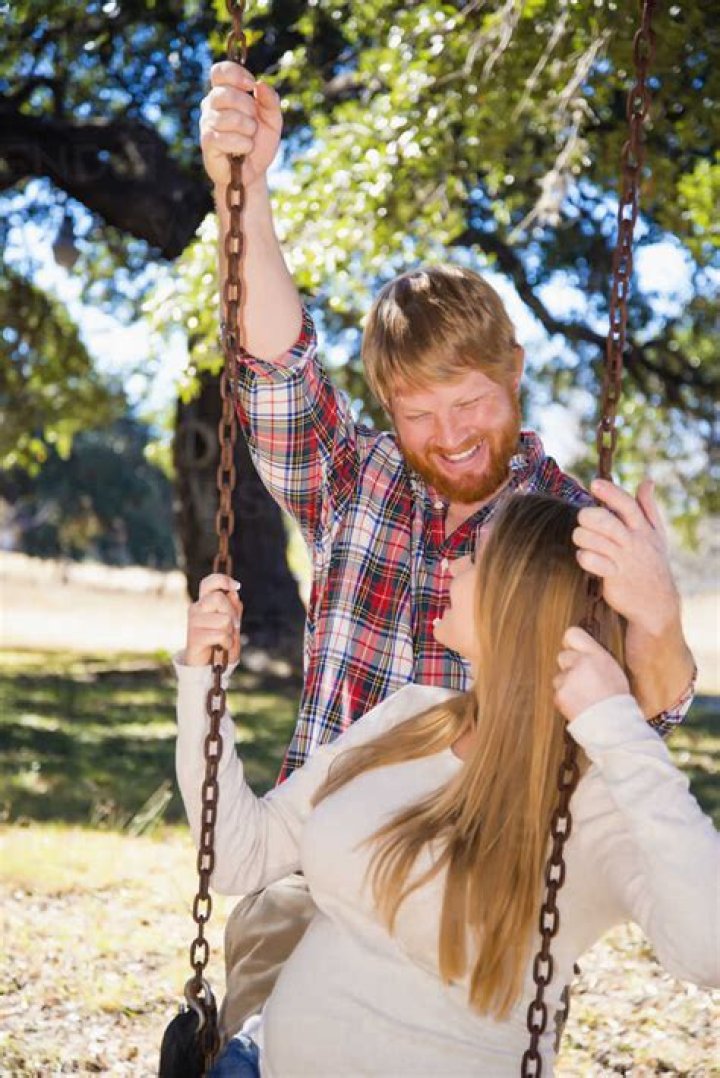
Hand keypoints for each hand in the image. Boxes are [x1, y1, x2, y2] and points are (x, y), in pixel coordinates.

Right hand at [186, 574, 242, 665]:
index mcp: (205, 602)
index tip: (237, 586)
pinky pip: (220, 635)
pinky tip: (222, 647)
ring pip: (223, 619)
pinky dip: (227, 643)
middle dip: (232, 613)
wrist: (207, 666)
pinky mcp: (193, 637)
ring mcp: (193, 622)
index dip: (223, 580)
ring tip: (225, 639)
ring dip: (230, 632)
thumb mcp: (232, 623)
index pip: (209, 582)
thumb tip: (233, 593)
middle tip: (234, 626)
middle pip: (218, 598)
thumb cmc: (220, 642)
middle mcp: (196, 608)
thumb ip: (234, 608)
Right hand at [200, 62, 282, 189]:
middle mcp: (211, 105)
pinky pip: (226, 138)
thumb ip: (271, 101)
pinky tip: (244, 150)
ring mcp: (207, 123)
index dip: (236, 74)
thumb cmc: (259, 143)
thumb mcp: (272, 121)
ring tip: (249, 139)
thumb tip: (261, 85)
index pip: (220, 71)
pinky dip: (242, 145)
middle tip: (253, 124)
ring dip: (248, 130)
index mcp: (224, 93)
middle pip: (225, 94)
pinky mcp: (207, 142)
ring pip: (229, 118)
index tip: (251, 86)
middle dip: (248, 109)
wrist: (253, 173)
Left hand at [554, 626, 629, 721]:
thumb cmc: (617, 701)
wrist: (613, 726)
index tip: (573, 650)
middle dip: (569, 667)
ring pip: (559, 677)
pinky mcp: (560, 695)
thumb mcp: (613, 670)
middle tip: (583, 681)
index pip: (572, 634)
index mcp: (597, 655)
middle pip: (563, 656)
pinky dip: (565, 699)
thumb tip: (583, 653)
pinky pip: (558, 693)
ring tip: (584, 697)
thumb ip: (596, 658)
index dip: (571, 643)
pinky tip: (580, 705)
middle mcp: (581, 663)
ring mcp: (568, 679)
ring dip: (567, 685)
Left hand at [573, 478, 679, 638]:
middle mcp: (633, 542)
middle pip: (607, 522)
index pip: (627, 505)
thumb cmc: (652, 563)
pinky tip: (584, 557)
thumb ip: (648, 507)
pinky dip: (584, 557)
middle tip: (583, 518)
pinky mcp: (613, 577)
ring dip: (582, 536)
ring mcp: (623, 560)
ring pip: (595, 540)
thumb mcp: (657, 534)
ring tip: (582, 539)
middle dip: (589, 516)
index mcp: (642, 529)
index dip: (611, 492)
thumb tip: (648, 480)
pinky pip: (592, 562)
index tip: (594, 483)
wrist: (657, 603)